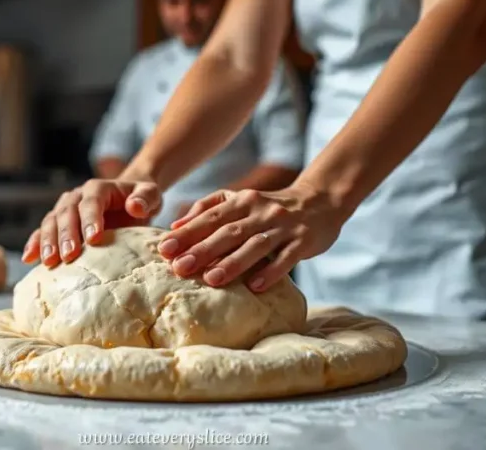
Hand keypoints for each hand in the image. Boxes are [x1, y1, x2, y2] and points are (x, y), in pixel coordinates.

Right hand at [22, 178, 162, 266]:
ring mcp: (65, 209)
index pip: (92, 202)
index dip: (91, 219)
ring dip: (48, 242)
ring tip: (50, 262)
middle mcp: (77, 196)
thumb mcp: (151, 195)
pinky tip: (29, 259)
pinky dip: (35, 243)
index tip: (94, 239)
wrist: (129, 200)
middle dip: (67, 235)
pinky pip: (43, 232)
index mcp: (98, 188)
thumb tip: (134, 206)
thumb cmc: (141, 200)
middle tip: (69, 256)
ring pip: (51, 222)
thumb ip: (146, 198)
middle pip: (67, 213)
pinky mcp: (59, 224)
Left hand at [157, 181, 349, 291]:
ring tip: (211, 279)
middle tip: (179, 268)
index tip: (164, 249)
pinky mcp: (303, 241)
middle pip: (229, 231)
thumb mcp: (240, 200)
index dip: (187, 232)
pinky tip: (256, 286)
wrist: (320, 201)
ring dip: (233, 262)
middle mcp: (261, 211)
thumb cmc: (270, 207)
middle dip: (203, 249)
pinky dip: (272, 271)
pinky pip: (287, 257)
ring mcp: (283, 226)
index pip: (210, 216)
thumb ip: (208, 208)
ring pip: (255, 245)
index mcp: (242, 201)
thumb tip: (175, 225)